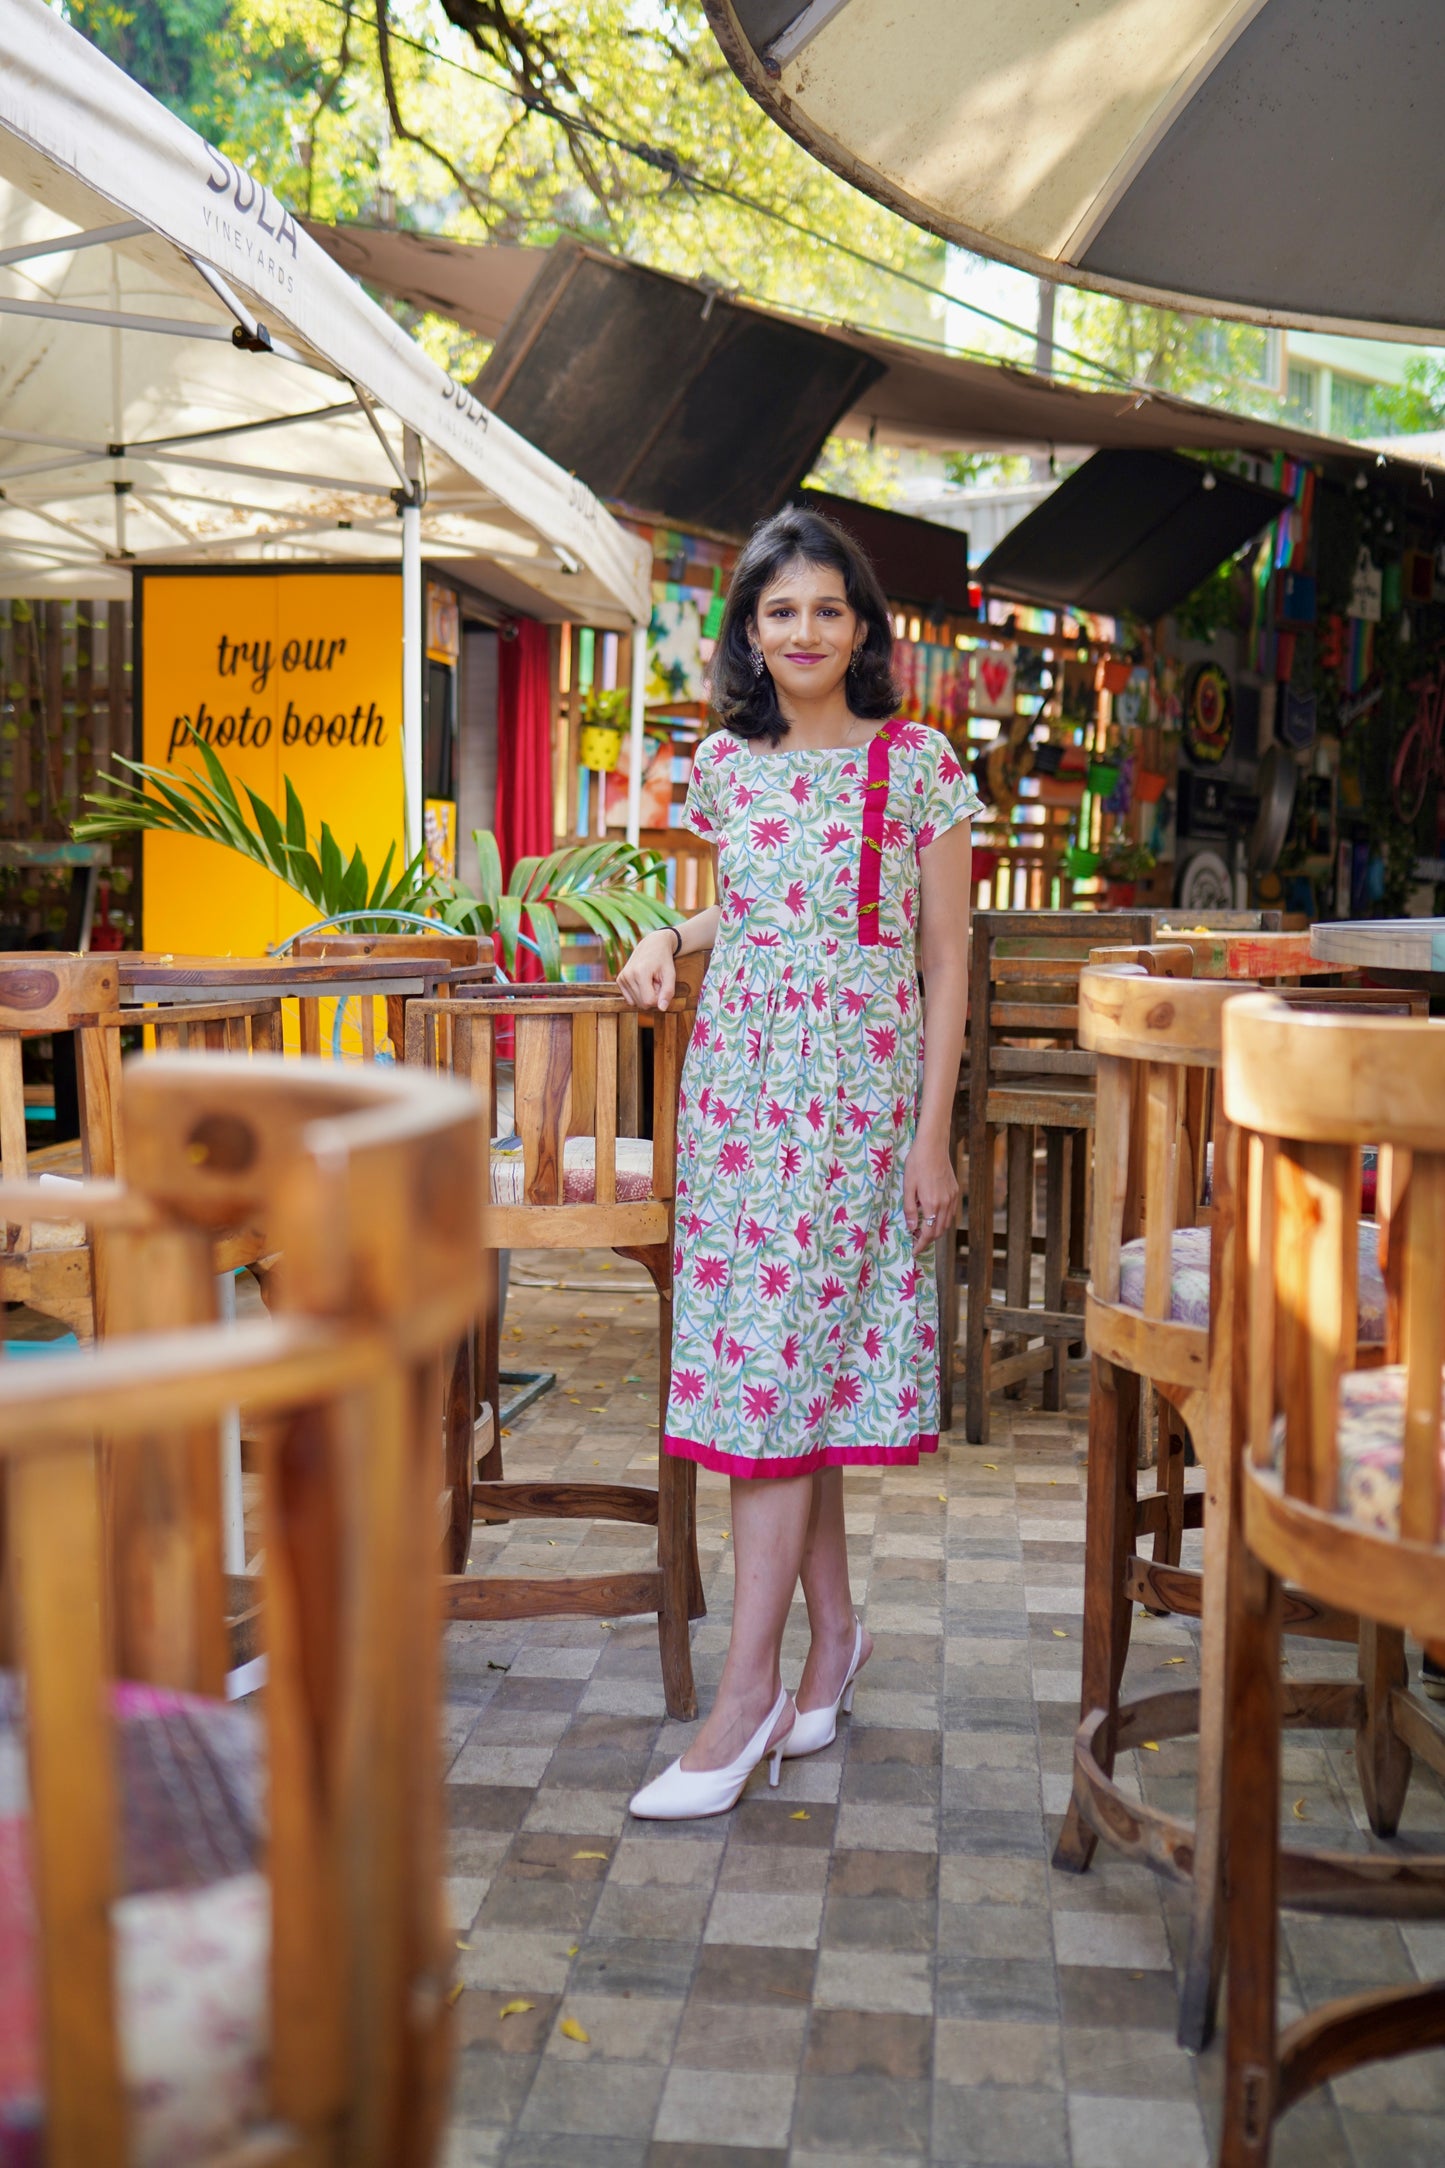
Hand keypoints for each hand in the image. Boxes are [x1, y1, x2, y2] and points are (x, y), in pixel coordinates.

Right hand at [618, 928, 678, 1010]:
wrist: (653, 944)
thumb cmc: (664, 960)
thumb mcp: (670, 975)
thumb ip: (668, 992)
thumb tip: (662, 1009)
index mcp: (640, 973)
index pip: (648, 1002)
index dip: (658, 998)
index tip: (662, 985)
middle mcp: (627, 975)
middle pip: (642, 1004)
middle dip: (652, 997)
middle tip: (656, 982)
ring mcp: (621, 977)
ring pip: (635, 1003)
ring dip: (646, 995)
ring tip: (650, 981)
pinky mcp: (619, 979)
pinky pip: (630, 999)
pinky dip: (638, 994)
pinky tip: (643, 983)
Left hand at [902, 1135, 958, 1257]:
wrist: (933, 1146)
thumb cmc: (917, 1164)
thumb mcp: (908, 1186)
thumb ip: (909, 1209)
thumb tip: (911, 1227)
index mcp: (931, 1204)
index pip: (928, 1233)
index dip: (920, 1244)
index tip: (914, 1251)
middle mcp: (945, 1204)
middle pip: (938, 1231)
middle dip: (927, 1240)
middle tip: (915, 1240)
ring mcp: (952, 1198)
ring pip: (946, 1224)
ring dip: (936, 1231)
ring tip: (923, 1229)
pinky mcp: (955, 1191)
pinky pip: (951, 1213)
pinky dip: (943, 1220)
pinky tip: (933, 1217)